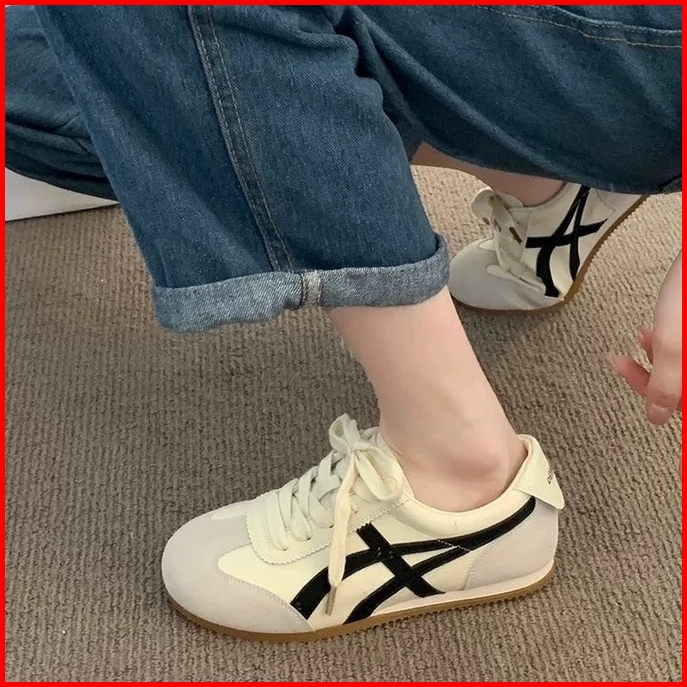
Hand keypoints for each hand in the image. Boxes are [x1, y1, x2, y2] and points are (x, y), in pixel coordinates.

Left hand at [610, 251, 681, 425]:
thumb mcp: (673, 342)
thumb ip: (665, 383)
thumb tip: (656, 416)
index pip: (685, 407)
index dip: (663, 411)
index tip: (646, 409)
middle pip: (684, 389)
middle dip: (654, 376)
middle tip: (625, 363)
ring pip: (683, 369)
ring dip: (658, 359)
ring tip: (643, 339)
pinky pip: (684, 350)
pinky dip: (668, 344)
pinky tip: (651, 331)